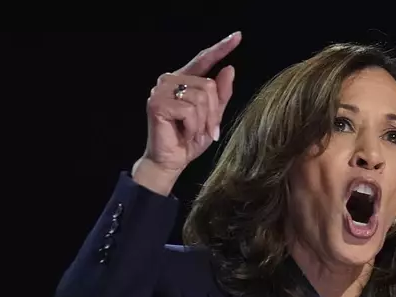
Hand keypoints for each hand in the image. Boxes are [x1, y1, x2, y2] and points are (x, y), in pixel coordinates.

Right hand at [133, 32, 241, 194]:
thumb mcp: (212, 117)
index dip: (221, 48)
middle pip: (209, 85)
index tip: (237, 36)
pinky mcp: (157, 103)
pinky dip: (193, 127)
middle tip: (207, 130)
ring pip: (201, 97)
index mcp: (184, 80)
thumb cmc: (189, 141)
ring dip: (204, 121)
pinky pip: (190, 110)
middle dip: (214, 112)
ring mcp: (161, 90)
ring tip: (195, 133)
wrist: (170, 162)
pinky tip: (185, 134)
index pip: (204, 60)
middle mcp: (170, 80)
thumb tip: (229, 69)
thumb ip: (221, 95)